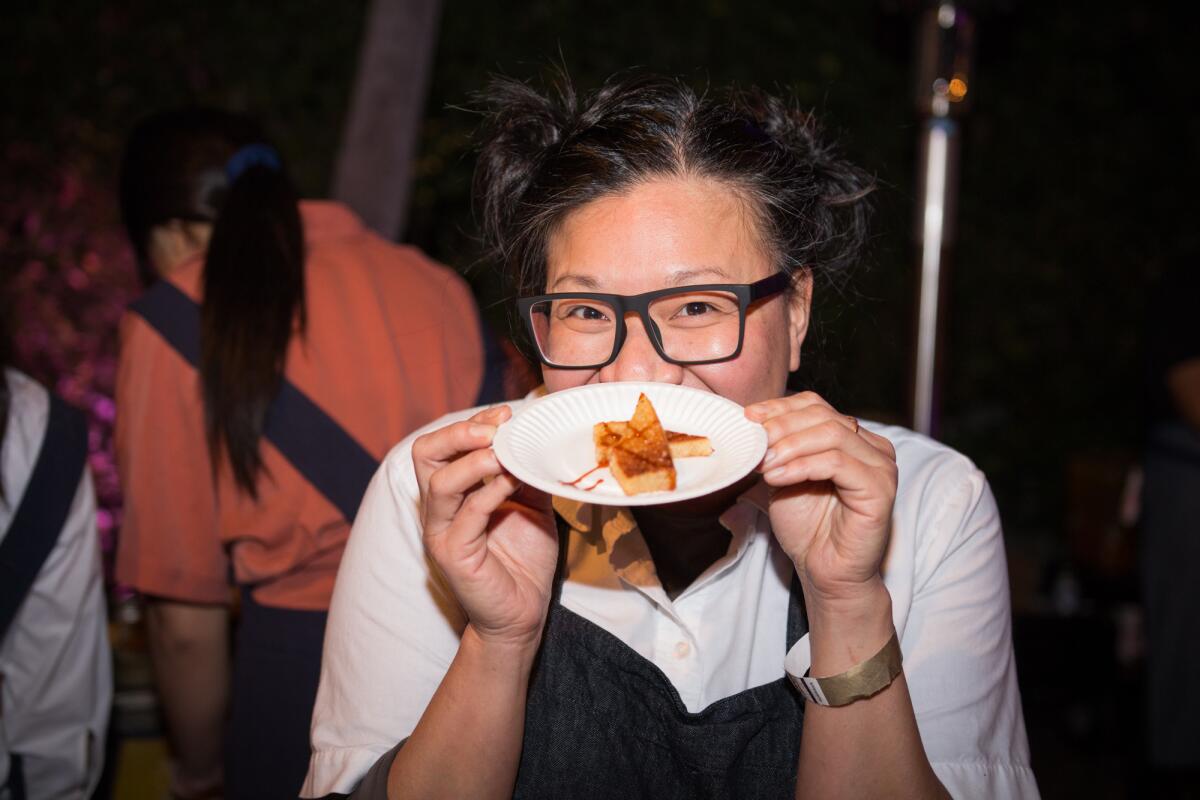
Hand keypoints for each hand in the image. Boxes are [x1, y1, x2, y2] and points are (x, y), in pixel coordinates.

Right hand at [412, 405, 558, 651]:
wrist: (523, 614)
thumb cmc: (524, 560)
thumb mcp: (530, 504)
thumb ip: (526, 473)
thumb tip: (536, 439)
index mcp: (452, 493)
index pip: (443, 444)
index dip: (472, 423)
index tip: (507, 414)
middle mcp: (438, 509)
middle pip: (424, 453)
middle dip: (460, 432)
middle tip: (496, 428)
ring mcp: (441, 532)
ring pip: (439, 482)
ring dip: (475, 460)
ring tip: (504, 453)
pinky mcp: (454, 555)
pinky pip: (467, 514)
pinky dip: (490, 492)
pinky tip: (512, 483)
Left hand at [745, 392, 897, 610]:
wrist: (825, 572)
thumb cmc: (807, 528)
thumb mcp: (783, 477)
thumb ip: (775, 449)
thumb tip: (748, 423)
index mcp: (851, 438)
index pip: (814, 405)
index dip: (779, 408)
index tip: (748, 418)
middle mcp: (872, 446)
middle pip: (822, 415)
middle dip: (781, 427)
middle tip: (753, 442)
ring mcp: (880, 465)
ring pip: (830, 434)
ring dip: (788, 446)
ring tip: (763, 464)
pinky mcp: (880, 487)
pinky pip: (836, 462)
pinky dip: (801, 466)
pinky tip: (778, 478)